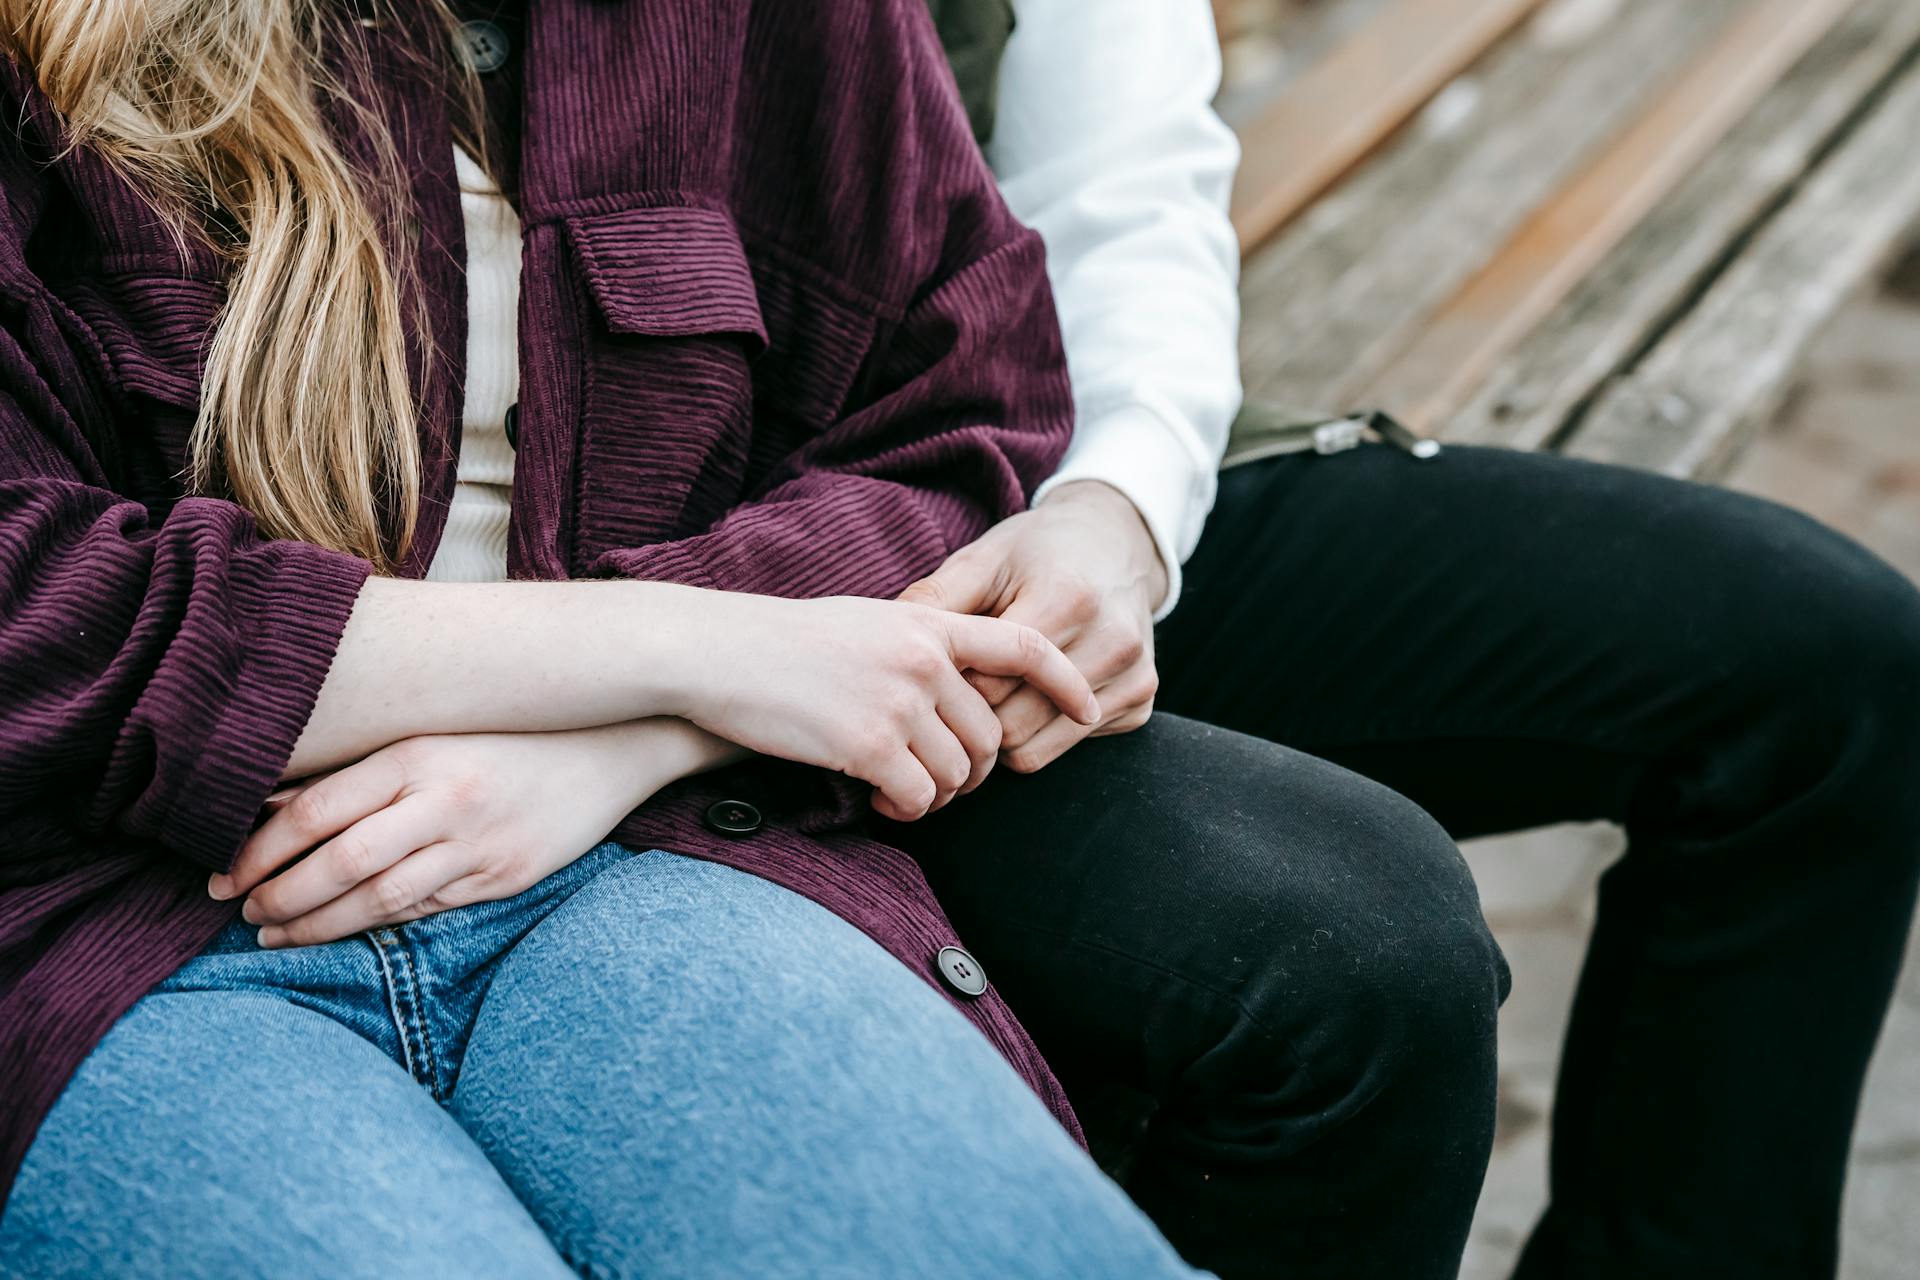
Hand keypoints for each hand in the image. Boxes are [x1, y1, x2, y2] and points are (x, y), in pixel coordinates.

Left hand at [211, 719, 730, 947]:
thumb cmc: (508, 734)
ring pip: (379, 898)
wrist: (612, 746)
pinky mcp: (506, 876)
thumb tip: (269, 801)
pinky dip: (375, 924)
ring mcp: (479, 843)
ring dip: (316, 923)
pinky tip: (342, 930)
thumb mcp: (431, 736)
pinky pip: (426, 909)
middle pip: (340, 860)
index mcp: (418, 753)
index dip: (258, 849)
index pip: (315, 809)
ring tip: (273, 933)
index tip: (220, 872)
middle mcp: (446, 798)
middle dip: (277, 894)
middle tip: (239, 911)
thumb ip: (359, 768)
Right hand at [669, 594, 1099, 820]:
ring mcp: (897, 702)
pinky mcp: (867, 744)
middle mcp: (923, 660)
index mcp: (927, 623)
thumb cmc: (780, 642)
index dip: (1066, 680)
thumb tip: (951, 689)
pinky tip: (880, 799)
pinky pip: (918, 798)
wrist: (714, 651)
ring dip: (937, 794)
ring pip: (958, 774)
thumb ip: (915, 645)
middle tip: (944, 782)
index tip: (1091, 707)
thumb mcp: (863, 622)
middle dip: (977, 770)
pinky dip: (906, 809)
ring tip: (900, 789)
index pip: (1023, 646)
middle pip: (990, 734)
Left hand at [899, 481, 1164, 772]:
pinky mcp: (1143, 703)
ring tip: (992, 696)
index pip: (990, 682)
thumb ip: (937, 598)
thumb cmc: (1037, 552)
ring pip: (1038, 748)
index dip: (955, 685)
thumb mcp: (985, 558)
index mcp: (1067, 598)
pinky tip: (1032, 699)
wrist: (1116, 544)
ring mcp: (1134, 675)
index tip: (943, 673)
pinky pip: (1067, 750)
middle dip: (976, 715)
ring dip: (1004, 732)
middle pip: (1012, 723)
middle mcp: (1112, 640)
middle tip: (960, 693)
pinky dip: (1039, 734)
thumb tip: (882, 641)